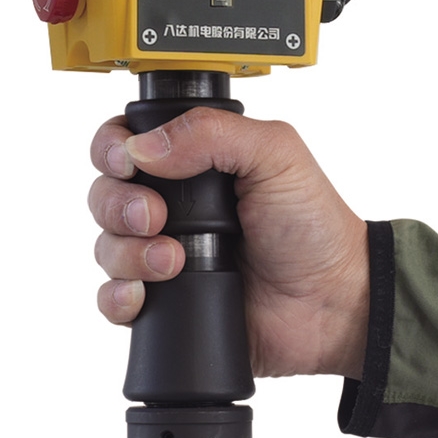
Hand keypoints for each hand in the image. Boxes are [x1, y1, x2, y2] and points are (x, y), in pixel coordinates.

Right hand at [88, 108, 368, 378]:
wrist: (332, 303)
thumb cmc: (314, 227)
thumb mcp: (276, 155)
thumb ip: (213, 133)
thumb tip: (143, 147)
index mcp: (194, 164)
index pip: (125, 144)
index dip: (112, 150)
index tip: (125, 161)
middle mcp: (173, 208)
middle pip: (105, 195)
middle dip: (119, 204)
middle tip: (157, 217)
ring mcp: (164, 257)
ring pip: (105, 247)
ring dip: (128, 252)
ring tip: (174, 261)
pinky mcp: (165, 305)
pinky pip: (112, 300)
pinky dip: (118, 296)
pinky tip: (144, 294)